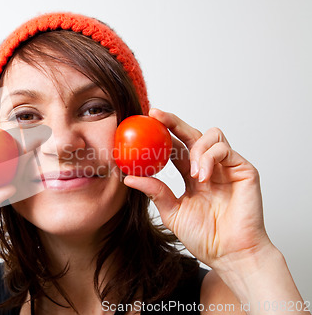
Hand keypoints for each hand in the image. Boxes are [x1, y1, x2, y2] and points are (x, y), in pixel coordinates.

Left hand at [124, 109, 271, 269]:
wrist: (230, 255)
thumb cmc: (205, 237)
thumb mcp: (172, 212)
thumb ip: (155, 192)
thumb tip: (128, 178)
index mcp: (192, 175)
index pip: (176, 147)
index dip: (161, 134)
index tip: (143, 124)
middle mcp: (209, 167)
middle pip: (191, 134)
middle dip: (173, 122)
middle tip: (156, 115)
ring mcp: (227, 167)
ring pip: (211, 136)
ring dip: (195, 147)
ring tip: (191, 171)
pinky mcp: (243, 169)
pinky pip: (224, 150)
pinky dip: (209, 158)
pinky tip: (202, 176)